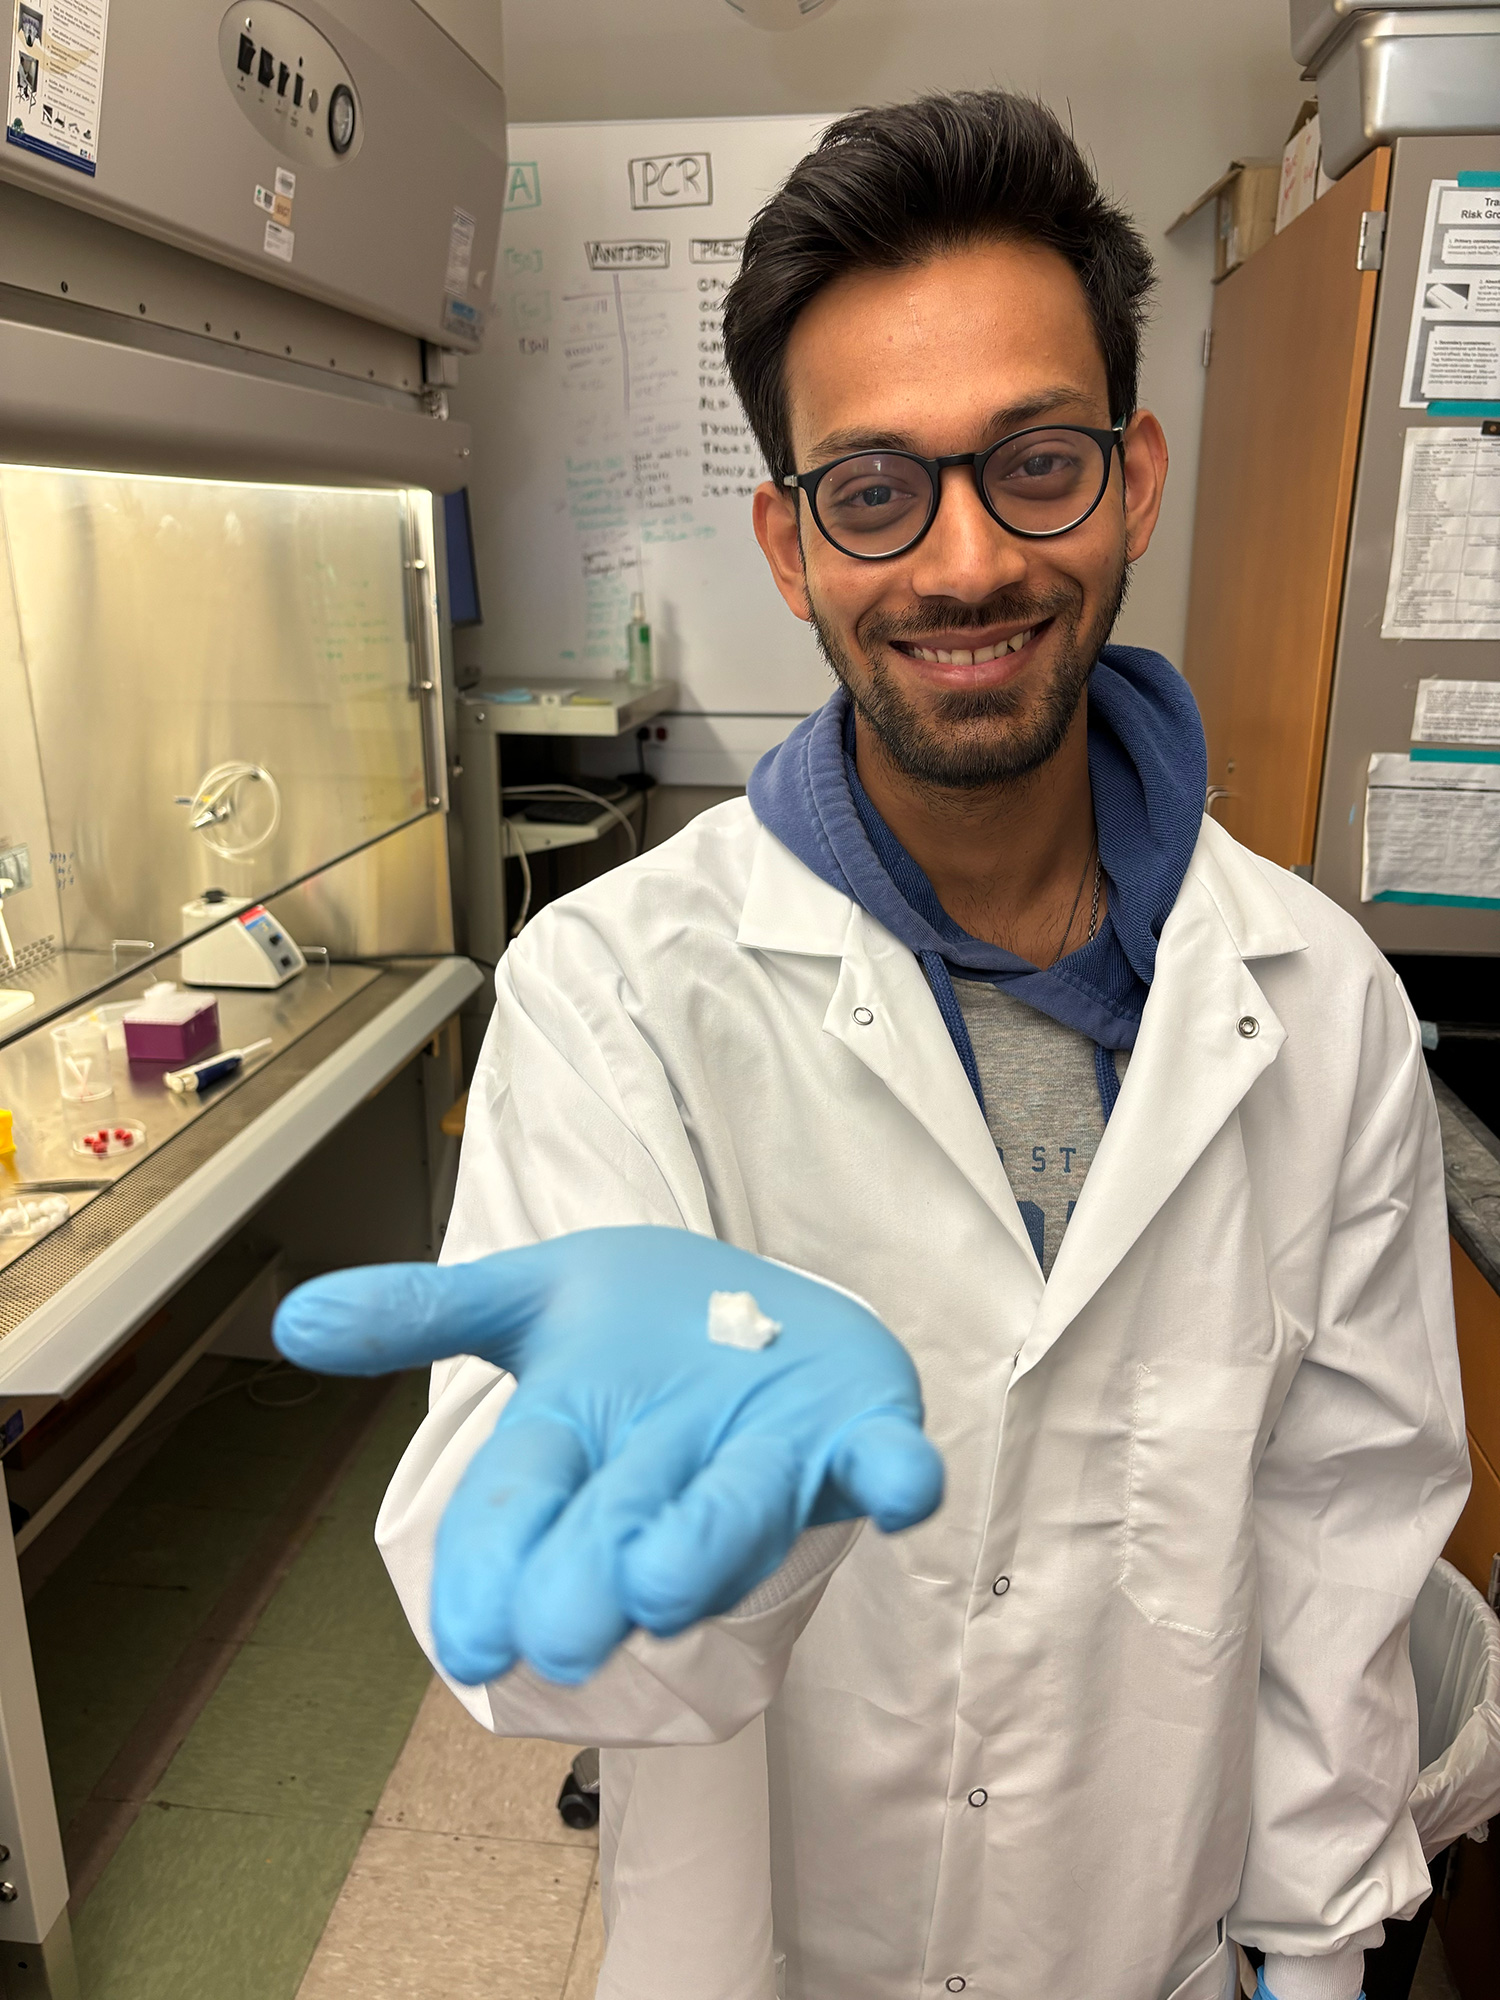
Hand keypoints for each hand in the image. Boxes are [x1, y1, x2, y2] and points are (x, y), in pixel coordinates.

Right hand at [273, 1227, 943, 1687]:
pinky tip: (904, 1484)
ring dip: (712, 1542)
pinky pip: (885, 1466)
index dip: (492, 1574)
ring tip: (671, 1574)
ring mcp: (772, 1457)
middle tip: (571, 1634)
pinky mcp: (858, 1436)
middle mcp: (674, 1470)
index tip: (473, 1642)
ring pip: (742, 1512)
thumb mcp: (534, 1294)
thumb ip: (426, 1312)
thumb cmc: (641, 1320)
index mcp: (586, 1440)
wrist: (765, 1302)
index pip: (520, 1510)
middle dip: (595, 1578)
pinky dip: (897, 1476)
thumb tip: (293, 1322)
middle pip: (623, 1529)